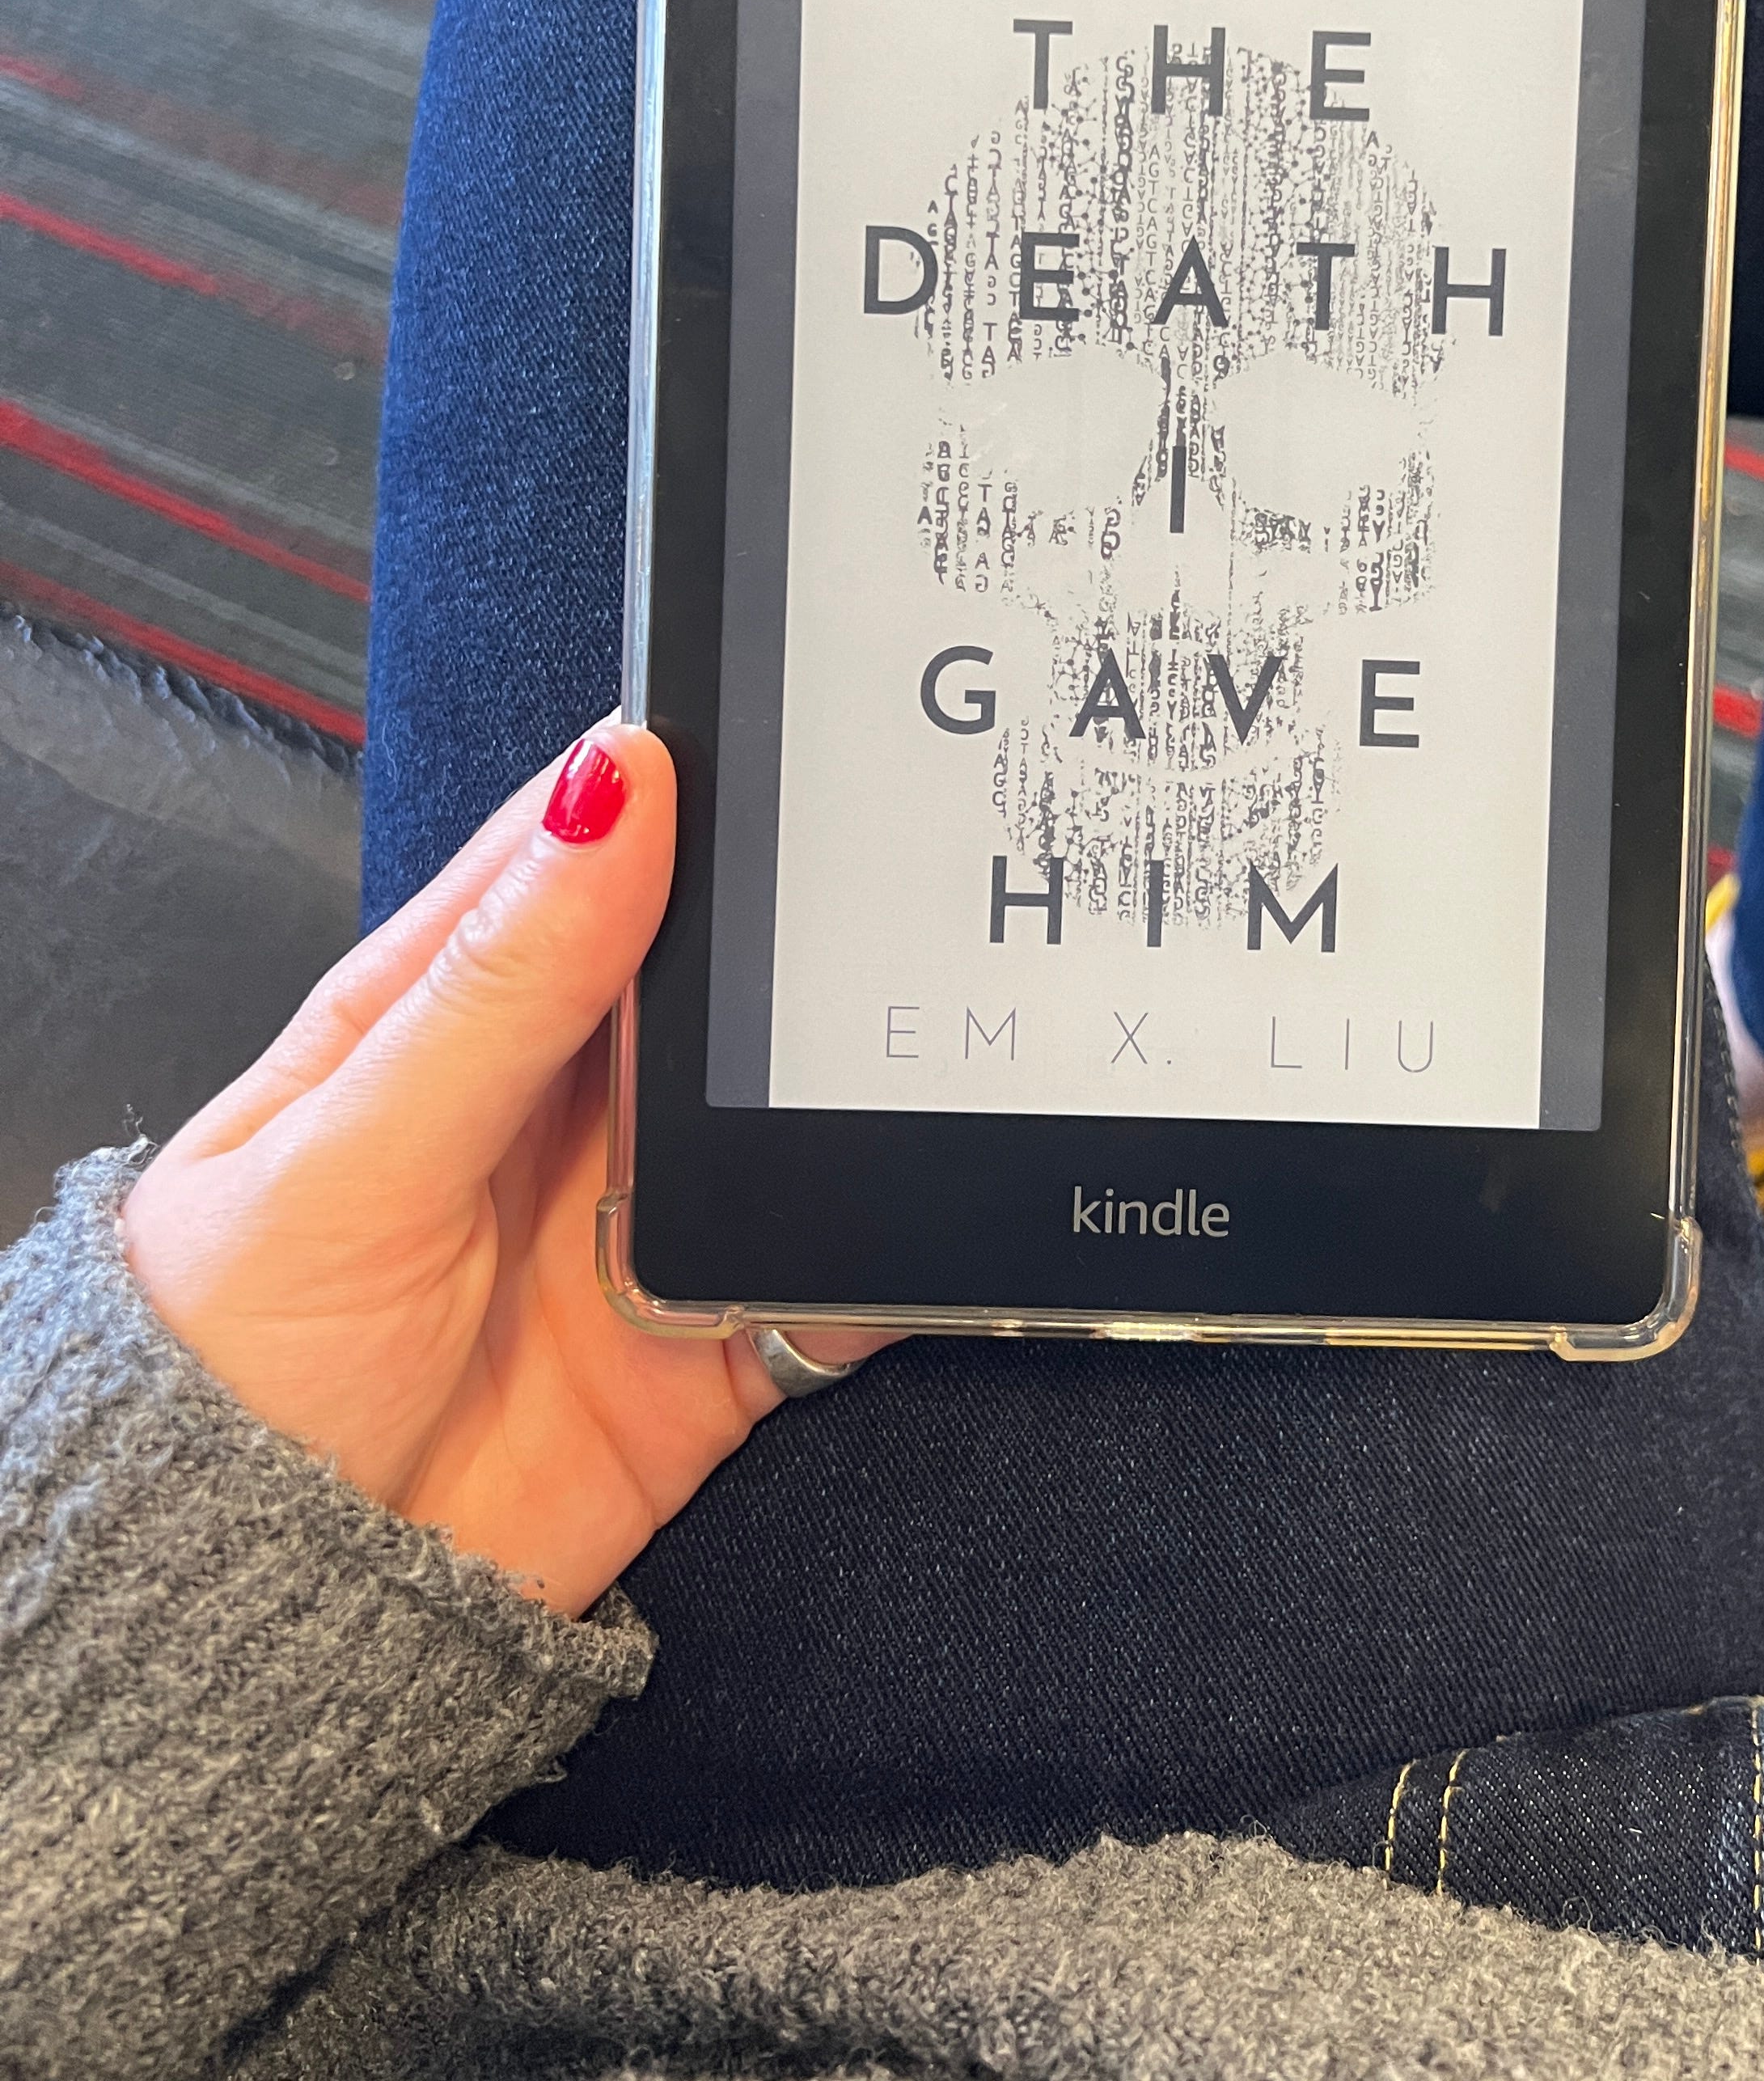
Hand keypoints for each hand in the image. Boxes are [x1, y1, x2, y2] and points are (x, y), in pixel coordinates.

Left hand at [121, 724, 892, 1614]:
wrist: (266, 1641)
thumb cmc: (230, 1371)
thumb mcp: (349, 1155)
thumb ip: (496, 985)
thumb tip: (612, 788)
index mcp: (450, 1008)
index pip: (587, 848)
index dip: (687, 780)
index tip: (794, 728)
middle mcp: (564, 1098)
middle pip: (717, 969)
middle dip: (802, 928)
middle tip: (897, 880)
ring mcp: (649, 1215)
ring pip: (790, 1105)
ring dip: (854, 1079)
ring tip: (927, 1037)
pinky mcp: (715, 1340)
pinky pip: (835, 1268)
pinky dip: (891, 1242)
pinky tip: (928, 1204)